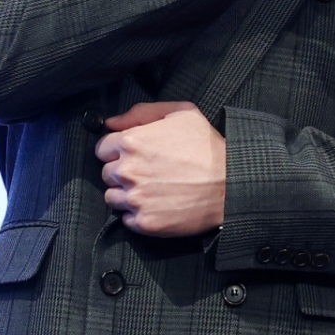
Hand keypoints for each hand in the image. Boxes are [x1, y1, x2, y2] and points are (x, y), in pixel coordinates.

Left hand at [95, 102, 225, 235]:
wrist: (231, 183)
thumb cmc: (208, 147)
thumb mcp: (181, 113)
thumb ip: (141, 113)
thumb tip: (112, 123)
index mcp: (131, 142)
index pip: (102, 148)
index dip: (117, 150)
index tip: (132, 155)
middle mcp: (128, 170)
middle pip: (106, 173)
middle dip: (122, 172)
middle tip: (147, 173)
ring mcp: (135, 198)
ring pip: (113, 197)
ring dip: (126, 194)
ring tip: (151, 190)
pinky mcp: (145, 222)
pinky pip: (126, 219)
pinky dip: (137, 214)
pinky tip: (156, 205)